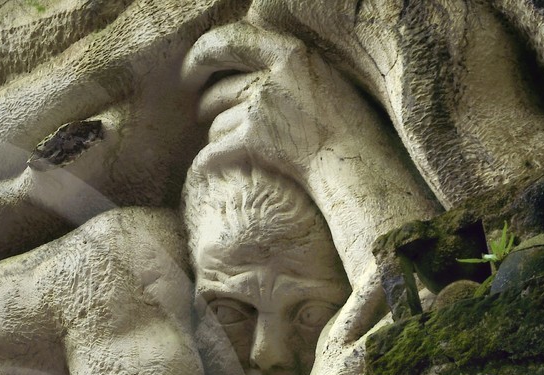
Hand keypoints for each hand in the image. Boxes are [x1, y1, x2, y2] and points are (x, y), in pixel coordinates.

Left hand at [181, 23, 377, 182]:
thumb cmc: (337, 123)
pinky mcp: (252, 139)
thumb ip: (280, 62)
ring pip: (214, 123)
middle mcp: (274, 75)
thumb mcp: (316, 76)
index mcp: (290, 52)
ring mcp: (262, 107)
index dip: (201, 54)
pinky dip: (209, 161)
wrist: (353, 163)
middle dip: (204, 105)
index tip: (190, 69)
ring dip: (218, 135)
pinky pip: (212, 150)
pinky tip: (211, 166)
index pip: (229, 38)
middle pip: (217, 90)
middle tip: (200, 112)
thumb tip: (236, 59)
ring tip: (235, 144)